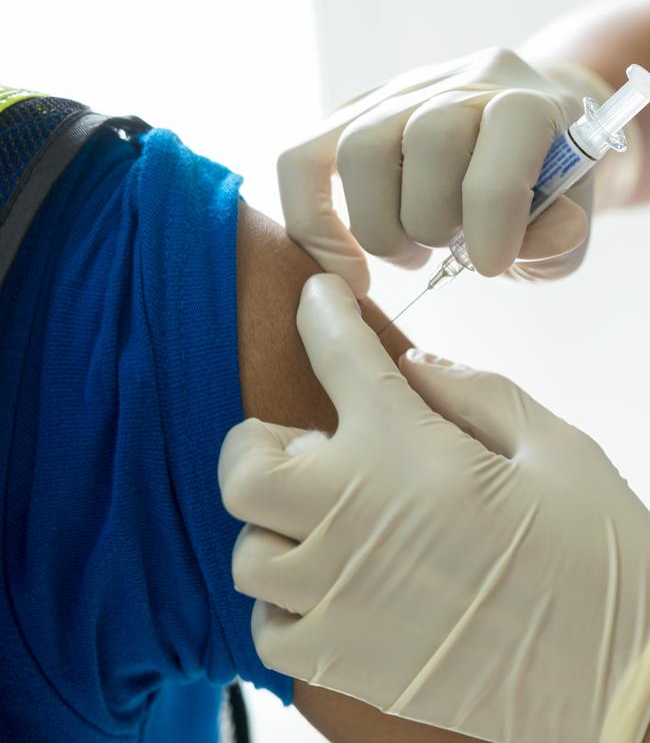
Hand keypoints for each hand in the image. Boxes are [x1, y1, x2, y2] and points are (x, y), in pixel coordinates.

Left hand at [219, 273, 649, 742]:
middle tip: (306, 450)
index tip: (319, 299)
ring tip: (326, 527)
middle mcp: (354, 517)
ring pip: (248, 553)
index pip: (336, 352)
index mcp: (407, 449)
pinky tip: (332, 589)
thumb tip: (411, 364)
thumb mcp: (554, 447)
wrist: (627, 682)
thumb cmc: (599, 555)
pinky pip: (268, 630)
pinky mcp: (345, 665)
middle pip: (244, 466)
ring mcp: (339, 598)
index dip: (322, 311)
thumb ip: (475, 391)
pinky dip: (286, 604)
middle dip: (262, 446)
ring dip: (277, 530)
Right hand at [278, 47, 613, 295]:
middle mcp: (458, 83)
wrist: (511, 134)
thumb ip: (554, 238)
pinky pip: (301, 160)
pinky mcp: (350, 118)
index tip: (490, 267)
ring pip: (360, 149)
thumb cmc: (539, 186)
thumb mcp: (567, 218)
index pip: (508, 127)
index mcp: (527, 98)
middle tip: (444, 254)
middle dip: (433, 221)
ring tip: (408, 254)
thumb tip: (509, 251)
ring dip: (379, 225)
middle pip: (427, 139)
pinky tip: (342, 261)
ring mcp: (396, 96)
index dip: (495, 207)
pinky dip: (312, 219)